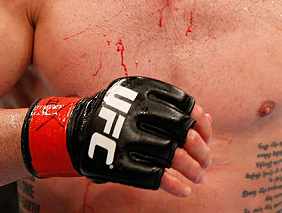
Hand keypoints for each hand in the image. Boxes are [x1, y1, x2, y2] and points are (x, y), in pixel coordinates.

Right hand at [22, 77, 211, 194]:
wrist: (72, 130)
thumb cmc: (117, 114)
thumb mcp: (141, 100)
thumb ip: (172, 108)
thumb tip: (209, 120)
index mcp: (145, 91)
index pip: (186, 106)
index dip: (201, 124)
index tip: (207, 137)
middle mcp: (136, 111)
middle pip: (183, 131)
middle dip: (201, 149)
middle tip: (206, 161)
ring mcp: (126, 137)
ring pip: (172, 155)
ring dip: (192, 169)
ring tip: (199, 178)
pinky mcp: (117, 163)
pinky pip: (153, 176)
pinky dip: (173, 185)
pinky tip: (184, 190)